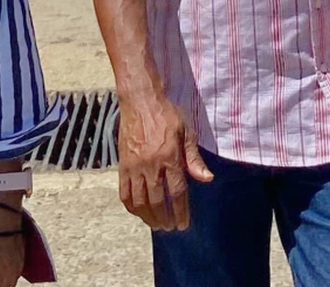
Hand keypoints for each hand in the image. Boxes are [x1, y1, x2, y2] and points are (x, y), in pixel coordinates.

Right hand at [115, 91, 213, 230]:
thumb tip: (207, 179)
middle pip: (157, 201)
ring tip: (157, 225)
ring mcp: (134, 166)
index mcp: (169, 157)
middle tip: (171, 228)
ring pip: (139, 201)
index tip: (184, 224)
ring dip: (148, 217)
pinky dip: (131, 206)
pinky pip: (124, 192)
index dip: (181, 212)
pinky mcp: (122, 165)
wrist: (140, 101)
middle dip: (165, 219)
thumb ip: (194, 159)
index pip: (177, 192)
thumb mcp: (187, 132)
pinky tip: (139, 212)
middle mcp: (150, 165)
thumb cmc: (167, 114)